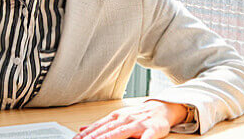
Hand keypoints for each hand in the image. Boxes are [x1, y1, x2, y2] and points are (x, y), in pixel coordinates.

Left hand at [73, 100, 187, 138]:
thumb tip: (82, 130)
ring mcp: (138, 124)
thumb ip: (101, 125)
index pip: (98, 127)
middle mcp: (125, 119)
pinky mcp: (151, 130)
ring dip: (110, 138)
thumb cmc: (138, 115)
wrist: (161, 108)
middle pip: (107, 130)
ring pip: (122, 132)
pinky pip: (146, 137)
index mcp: (116, 117)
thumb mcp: (117, 117)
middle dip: (94, 137)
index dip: (86, 134)